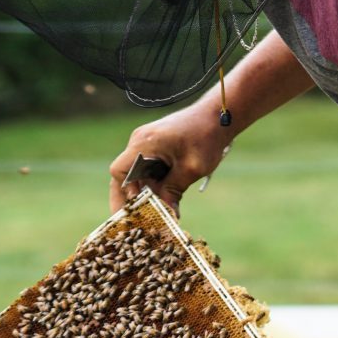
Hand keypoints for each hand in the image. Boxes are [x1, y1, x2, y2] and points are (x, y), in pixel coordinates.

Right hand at [109, 98, 232, 214]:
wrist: (218, 116)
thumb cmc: (206, 137)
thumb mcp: (191, 168)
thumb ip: (174, 190)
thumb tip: (166, 214)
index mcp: (143, 144)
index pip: (119, 171)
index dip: (124, 193)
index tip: (134, 209)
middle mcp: (139, 142)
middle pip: (124, 175)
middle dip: (129, 199)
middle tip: (133, 221)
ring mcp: (147, 144)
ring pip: (137, 175)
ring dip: (145, 194)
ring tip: (153, 215)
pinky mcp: (156, 147)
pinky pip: (148, 170)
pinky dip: (154, 185)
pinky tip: (164, 201)